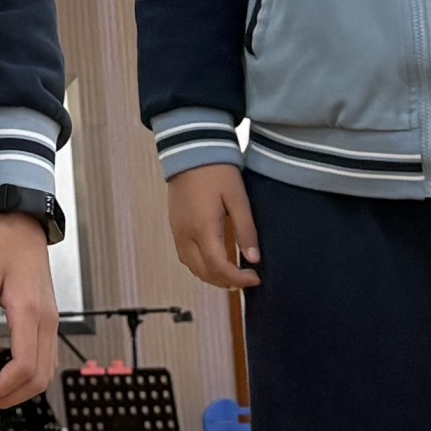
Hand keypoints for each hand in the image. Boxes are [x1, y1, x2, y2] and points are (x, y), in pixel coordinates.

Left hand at [0, 211, 61, 409]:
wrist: (22, 225)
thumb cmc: (1, 247)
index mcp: (30, 312)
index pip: (24, 366)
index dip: (2, 389)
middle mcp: (47, 321)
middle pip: (40, 377)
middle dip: (12, 397)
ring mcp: (52, 321)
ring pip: (47, 371)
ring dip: (22, 389)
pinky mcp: (50, 318)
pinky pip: (47, 358)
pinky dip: (30, 375)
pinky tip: (9, 373)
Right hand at [168, 164, 259, 291]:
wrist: (190, 149)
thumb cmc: (217, 170)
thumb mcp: (238, 198)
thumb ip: (246, 230)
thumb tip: (254, 259)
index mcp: (203, 228)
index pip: (219, 267)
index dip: (238, 279)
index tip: (256, 278)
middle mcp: (185, 234)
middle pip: (203, 272)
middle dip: (226, 282)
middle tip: (247, 278)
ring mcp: (177, 230)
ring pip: (192, 267)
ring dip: (212, 276)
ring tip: (233, 273)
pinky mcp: (174, 225)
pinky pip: (185, 256)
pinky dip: (200, 265)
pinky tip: (214, 260)